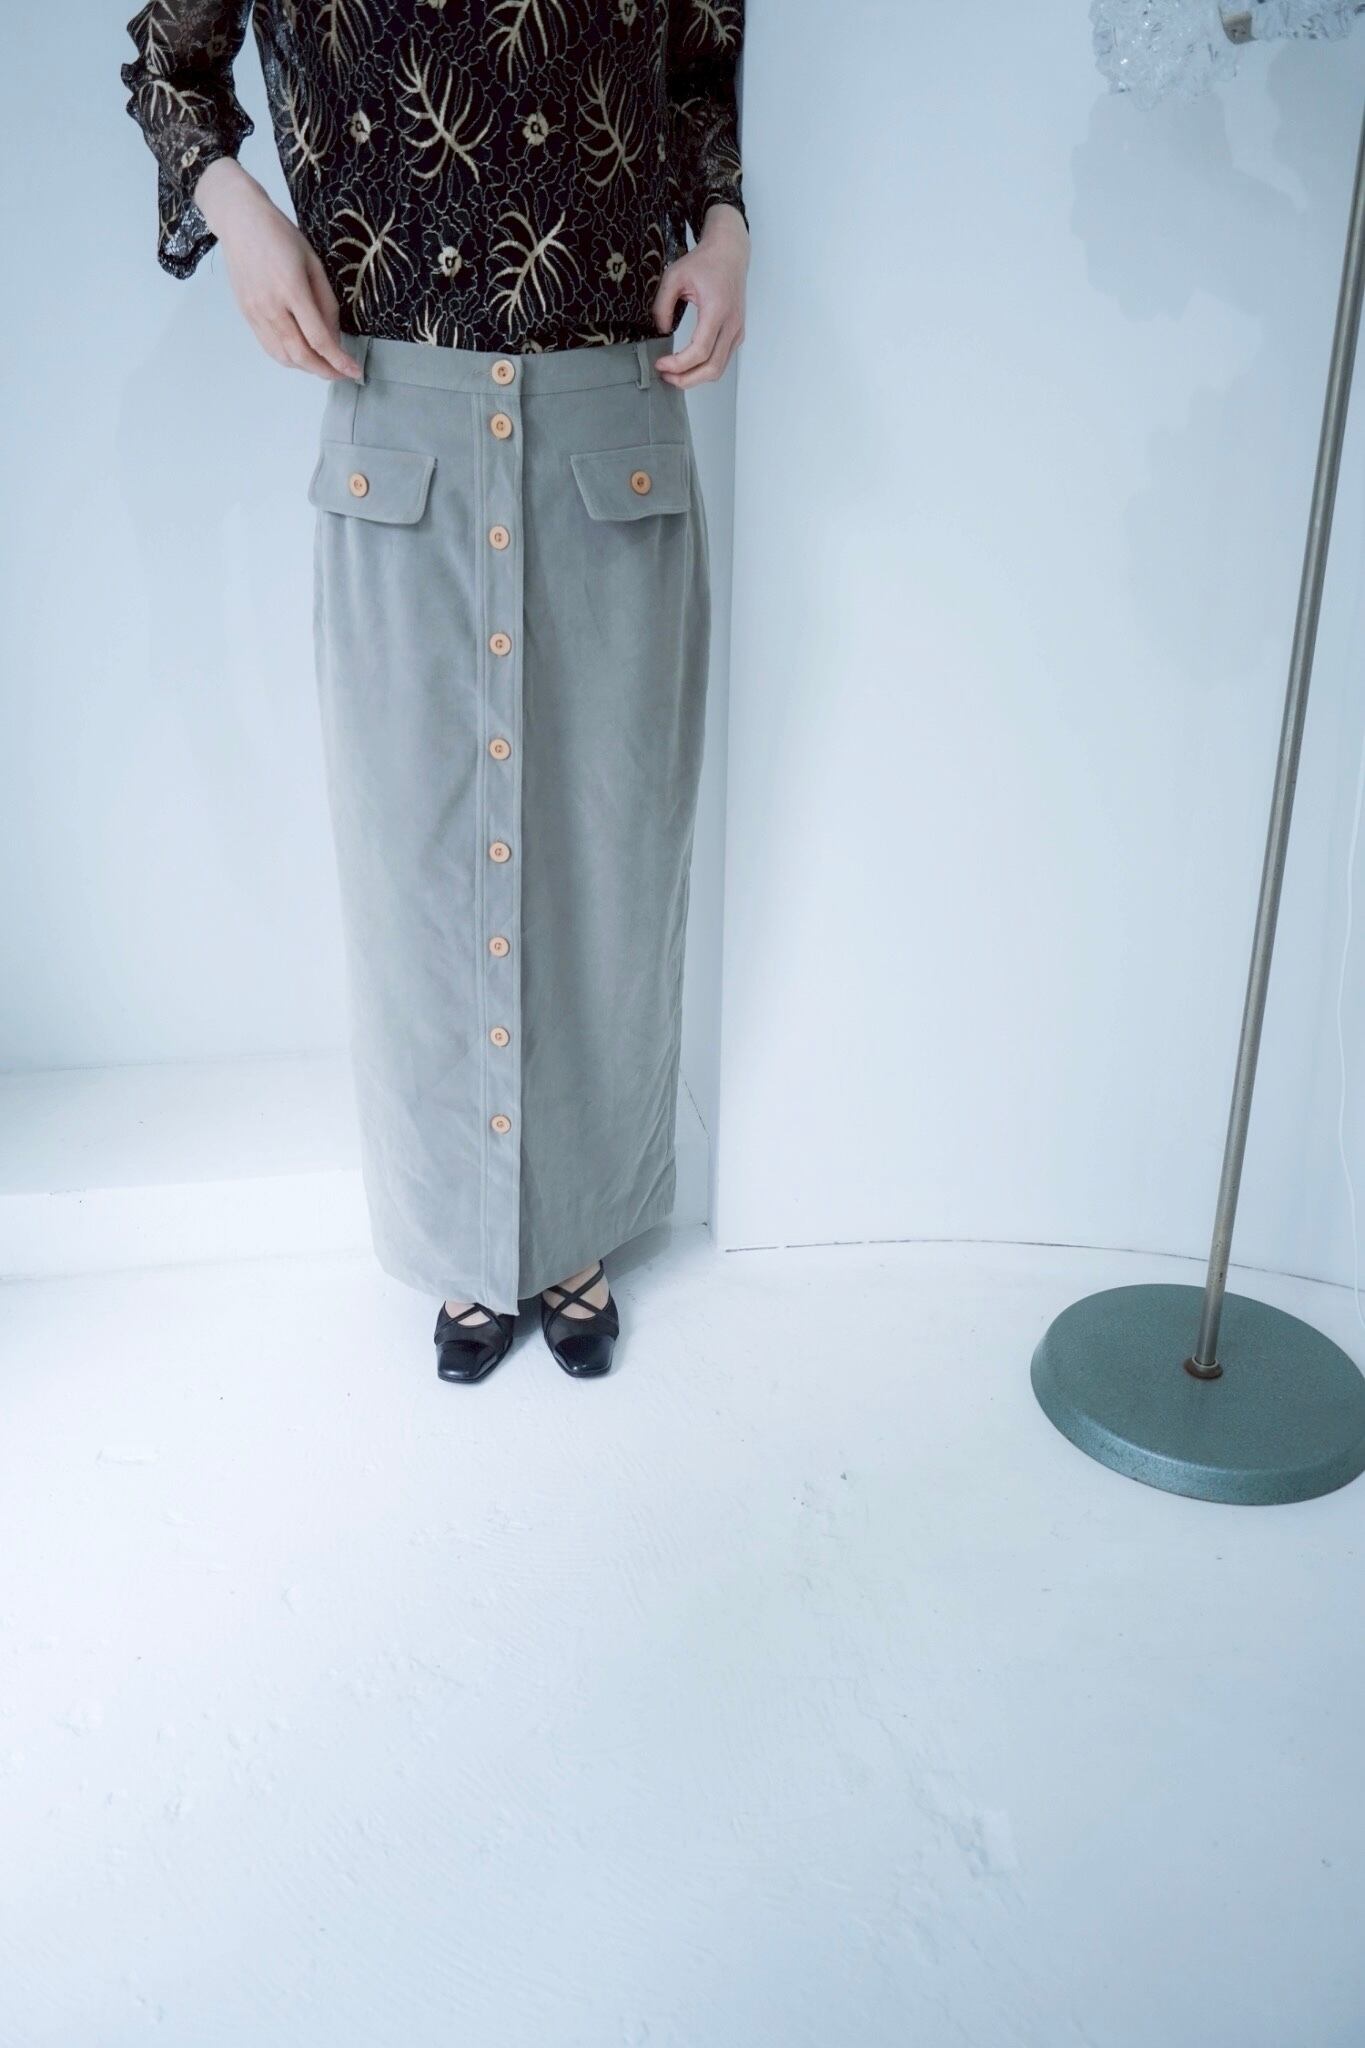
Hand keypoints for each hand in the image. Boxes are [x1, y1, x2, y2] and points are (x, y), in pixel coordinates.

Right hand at [193, 158, 361, 381]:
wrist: (240, 221)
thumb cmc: (280, 235)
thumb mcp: (313, 262)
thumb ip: (325, 302)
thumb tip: (334, 337)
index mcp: (291, 290)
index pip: (318, 338)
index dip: (339, 361)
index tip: (354, 371)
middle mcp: (271, 307)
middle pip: (300, 355)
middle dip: (325, 371)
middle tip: (342, 373)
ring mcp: (255, 313)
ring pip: (283, 357)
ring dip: (306, 368)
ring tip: (323, 364)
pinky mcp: (246, 315)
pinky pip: (269, 347)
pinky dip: (288, 358)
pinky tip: (302, 354)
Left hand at [652, 202, 747, 388]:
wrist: (729, 252)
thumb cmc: (705, 261)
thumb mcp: (674, 276)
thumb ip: (662, 305)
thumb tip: (661, 331)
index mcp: (717, 310)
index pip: (700, 351)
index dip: (678, 364)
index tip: (660, 363)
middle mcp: (731, 324)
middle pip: (712, 368)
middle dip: (686, 379)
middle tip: (665, 376)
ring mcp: (737, 330)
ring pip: (719, 369)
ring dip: (695, 378)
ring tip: (674, 374)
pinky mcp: (737, 333)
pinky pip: (722, 360)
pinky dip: (705, 369)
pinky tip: (688, 365)